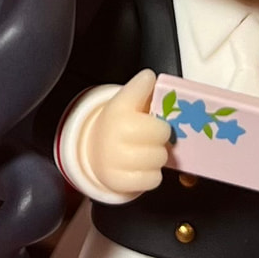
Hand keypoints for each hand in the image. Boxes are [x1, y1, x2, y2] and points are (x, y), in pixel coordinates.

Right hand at [81, 69, 170, 195]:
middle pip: (162, 135)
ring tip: (147, 152)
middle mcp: (115, 133)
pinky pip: (154, 180)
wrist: (96, 152)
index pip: (155, 113)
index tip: (153, 119)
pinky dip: (152, 175)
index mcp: (118, 109)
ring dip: (158, 157)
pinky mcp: (120, 181)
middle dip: (161, 137)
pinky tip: (142, 168)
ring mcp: (116, 159)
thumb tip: (149, 76)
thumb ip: (141, 88)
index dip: (159, 117)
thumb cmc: (119, 124)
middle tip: (151, 138)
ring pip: (160, 159)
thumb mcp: (126, 102)